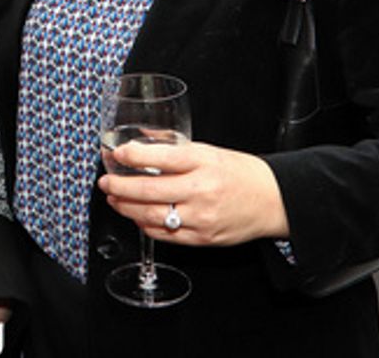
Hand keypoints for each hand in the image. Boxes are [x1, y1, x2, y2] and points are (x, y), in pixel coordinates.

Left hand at [97, 140, 288, 245]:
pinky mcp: (202, 238)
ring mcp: (201, 217)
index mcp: (203, 162)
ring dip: (126, 208)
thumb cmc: (240, 173)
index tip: (117, 154)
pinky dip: (145, 225)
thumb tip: (141, 139)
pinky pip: (165, 235)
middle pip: (149, 190)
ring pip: (151, 216)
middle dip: (119, 187)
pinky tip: (136, 216)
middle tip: (105, 182)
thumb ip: (173, 147)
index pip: (161, 157)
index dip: (132, 156)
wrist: (273, 200)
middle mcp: (201, 190)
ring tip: (114, 200)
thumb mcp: (208, 150)